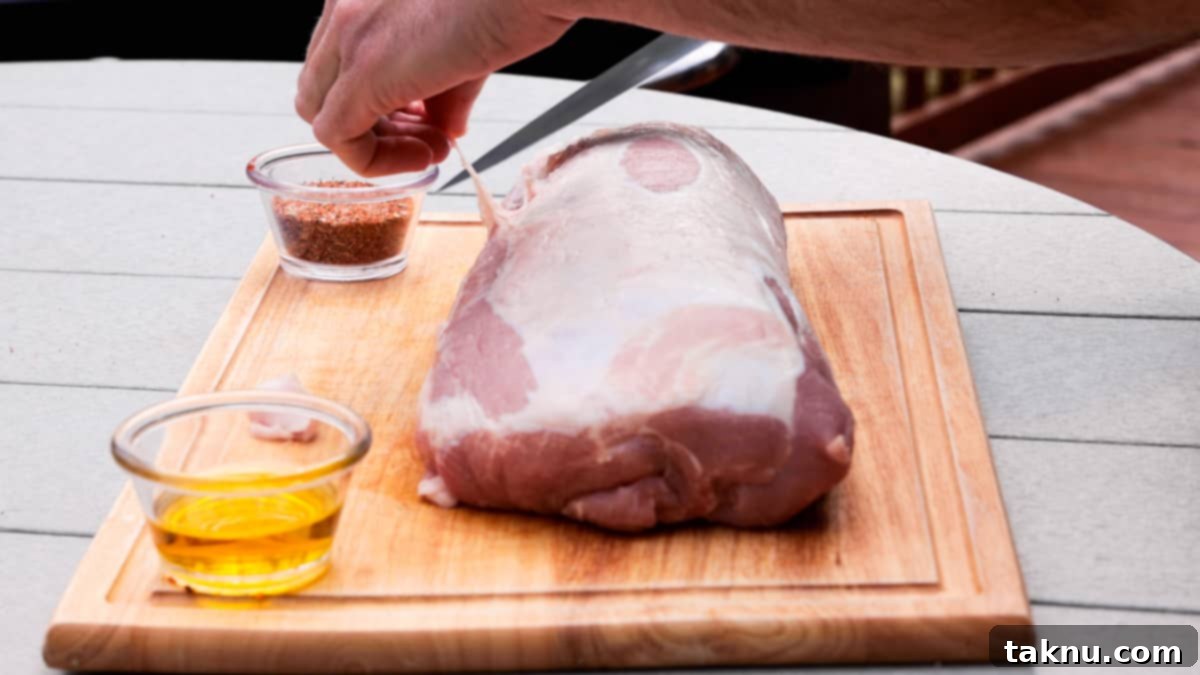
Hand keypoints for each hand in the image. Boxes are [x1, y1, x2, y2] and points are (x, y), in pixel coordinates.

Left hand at [295, 0, 572, 175]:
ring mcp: (348, 38)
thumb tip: (446, 130)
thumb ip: (444, 93)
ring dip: (377, 147)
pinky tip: (424, 157)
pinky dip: (375, 161)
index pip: (339, 63)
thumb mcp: (466, 50)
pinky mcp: (363, 73)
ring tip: (432, 151)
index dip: (378, 103)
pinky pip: (339, 136)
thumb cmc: (513, 4)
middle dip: (373, 127)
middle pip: (322, 89)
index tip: (425, 121)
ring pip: (322, 114)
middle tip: (426, 140)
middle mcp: (344, 8)